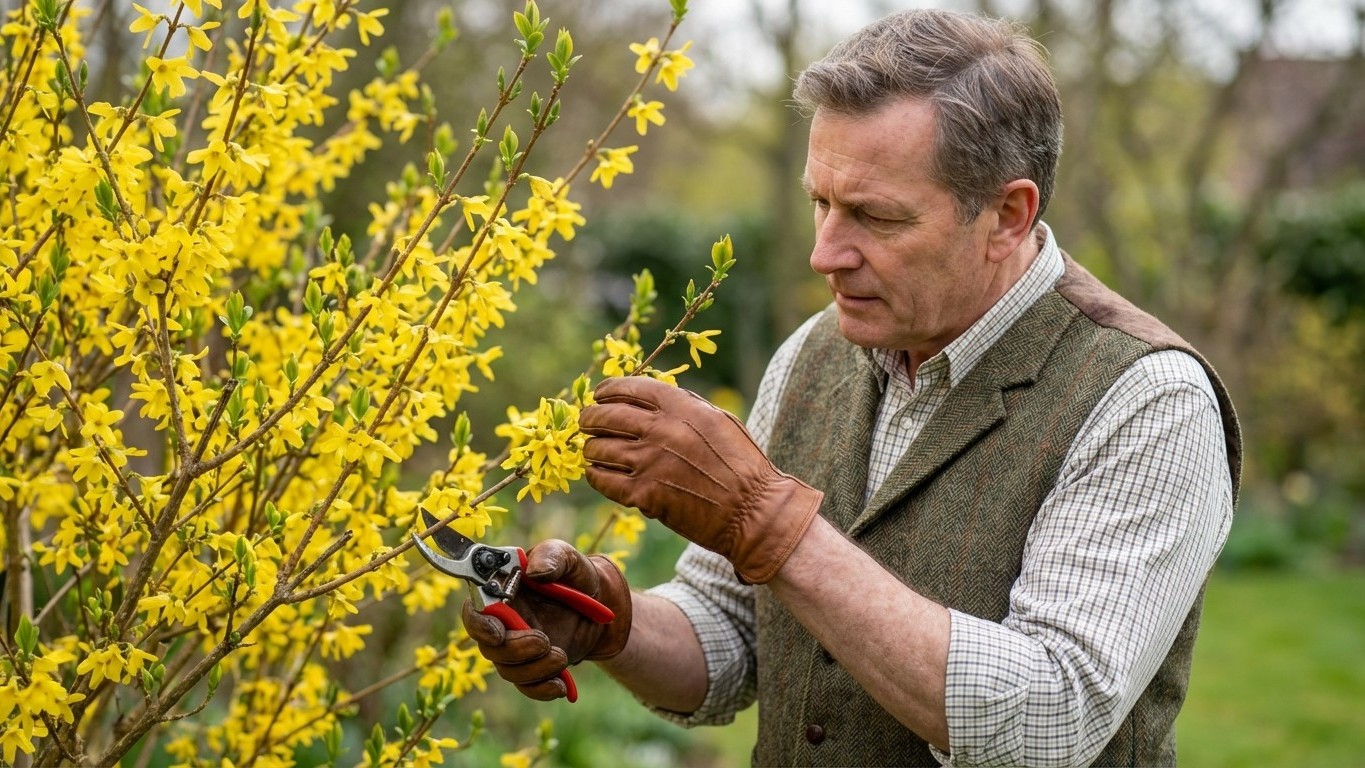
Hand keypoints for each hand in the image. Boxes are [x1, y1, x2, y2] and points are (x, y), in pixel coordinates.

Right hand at [461, 539, 631, 700]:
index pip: (474, 611)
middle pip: (489, 647)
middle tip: (543, 641)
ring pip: (508, 670)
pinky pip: (528, 687)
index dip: (479, 625)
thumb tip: (535, 571)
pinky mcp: (533, 666)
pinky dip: (542, 689)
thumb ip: (552, 556)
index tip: (498, 633)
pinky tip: (560, 685)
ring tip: (561, 656)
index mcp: (501, 593)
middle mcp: (503, 622)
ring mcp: (517, 647)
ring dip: (534, 669)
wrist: (602, 604)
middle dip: (514, 650)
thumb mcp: (568, 558)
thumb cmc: (575, 574)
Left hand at [580, 376, 822, 583]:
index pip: (627, 388)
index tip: (599, 396)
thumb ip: (684, 405)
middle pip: (604, 416)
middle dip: (590, 418)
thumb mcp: (718, 420)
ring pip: (597, 448)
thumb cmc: (741, 466)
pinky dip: (596, 475)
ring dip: (592, 449)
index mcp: (680, 406)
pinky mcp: (644, 495)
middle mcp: (661, 430)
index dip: (606, 390)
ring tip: (594, 451)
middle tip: (587, 424)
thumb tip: (650, 396)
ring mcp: (649, 463)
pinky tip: (599, 474)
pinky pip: (602, 480)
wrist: (753, 511)